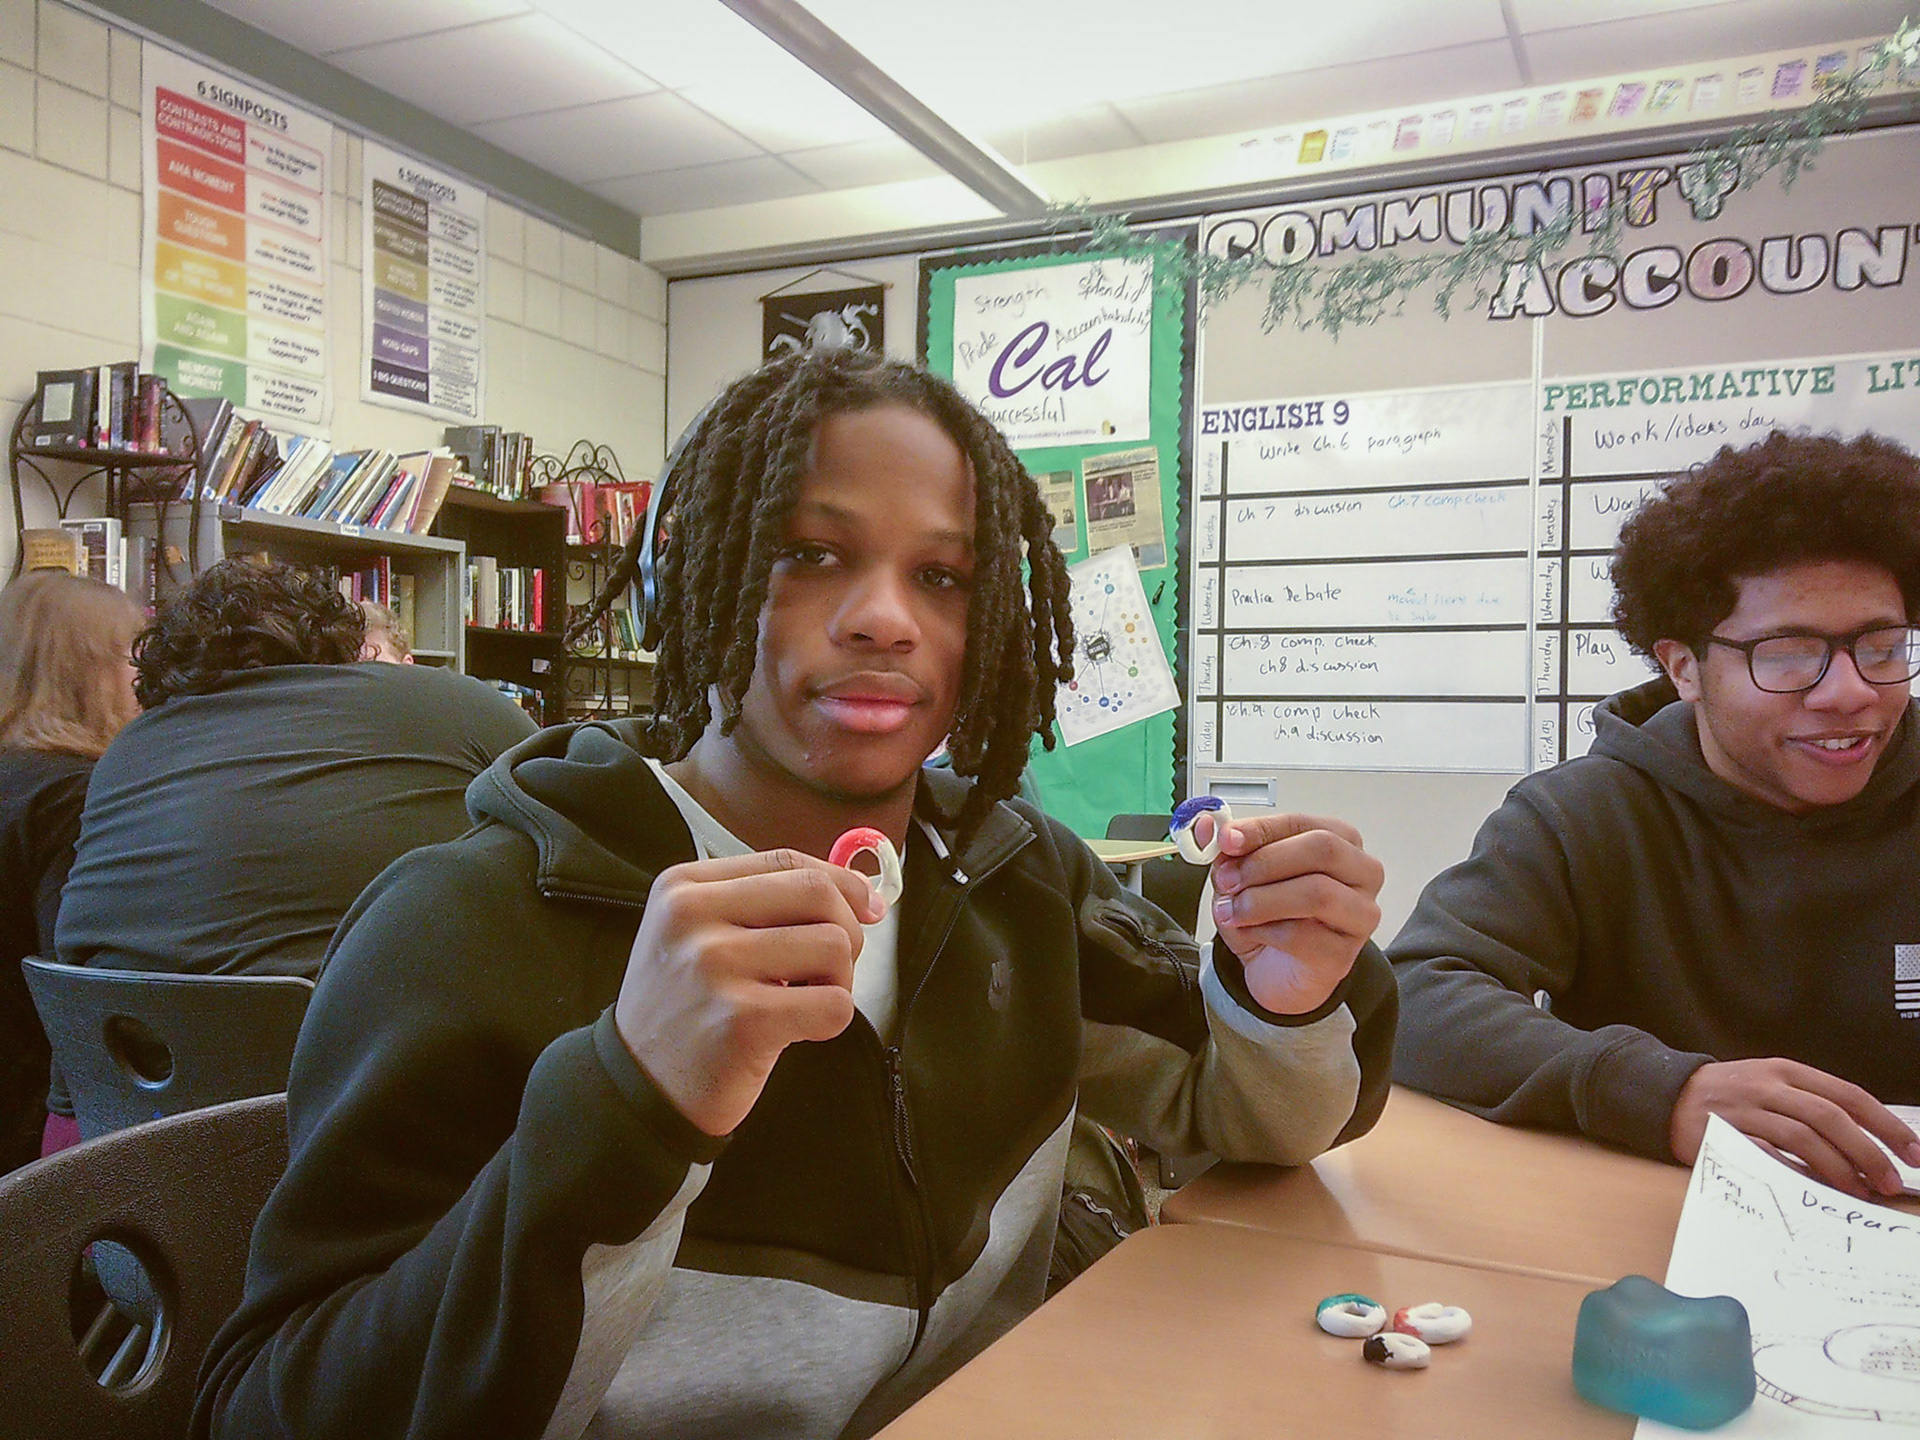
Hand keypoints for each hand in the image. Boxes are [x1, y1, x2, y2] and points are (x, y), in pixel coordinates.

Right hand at [614, 850, 881, 1136]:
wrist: (638, 1086)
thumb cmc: (686, 1006)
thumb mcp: (697, 933)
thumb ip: (763, 902)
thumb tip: (861, 892)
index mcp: (683, 887)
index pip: (786, 860)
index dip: (840, 880)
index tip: (866, 907)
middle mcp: (692, 918)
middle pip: (818, 894)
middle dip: (847, 929)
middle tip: (831, 966)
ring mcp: (714, 968)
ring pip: (834, 947)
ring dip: (838, 980)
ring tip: (802, 1001)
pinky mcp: (742, 1021)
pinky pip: (834, 1005)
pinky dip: (832, 1019)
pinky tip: (798, 1029)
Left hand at [1206, 813, 1383, 1015]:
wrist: (1274, 970)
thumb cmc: (1268, 916)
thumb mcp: (1240, 875)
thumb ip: (1228, 849)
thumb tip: (1207, 826)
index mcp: (1339, 842)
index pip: (1303, 823)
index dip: (1261, 829)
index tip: (1227, 839)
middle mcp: (1360, 874)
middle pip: (1322, 849)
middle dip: (1265, 862)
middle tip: (1228, 879)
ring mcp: (1359, 915)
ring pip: (1317, 893)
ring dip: (1261, 900)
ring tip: (1232, 910)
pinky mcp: (1343, 954)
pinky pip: (1303, 935)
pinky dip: (1265, 932)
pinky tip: (1251, 934)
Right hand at [1670, 1057, 1919, 1198]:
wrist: (1665, 1094)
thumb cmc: (1728, 1096)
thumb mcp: (1769, 1084)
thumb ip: (1809, 1104)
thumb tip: (1864, 1142)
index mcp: (1786, 1070)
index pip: (1848, 1095)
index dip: (1886, 1124)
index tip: (1913, 1152)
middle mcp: (1768, 1086)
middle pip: (1831, 1118)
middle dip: (1869, 1153)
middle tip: (1890, 1182)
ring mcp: (1745, 1111)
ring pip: (1804, 1138)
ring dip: (1839, 1169)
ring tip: (1860, 1192)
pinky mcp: (1724, 1135)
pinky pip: (1769, 1156)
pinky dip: (1797, 1174)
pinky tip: (1816, 1190)